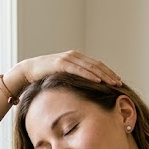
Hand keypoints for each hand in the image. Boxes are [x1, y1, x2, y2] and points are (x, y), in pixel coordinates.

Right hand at [4, 51, 121, 96]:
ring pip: (90, 67)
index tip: (118, 81)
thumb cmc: (45, 76)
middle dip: (109, 74)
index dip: (108, 72)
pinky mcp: (61, 63)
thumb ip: (73, 80)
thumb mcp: (63, 77)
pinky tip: (98, 81)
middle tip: (120, 83)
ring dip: (103, 75)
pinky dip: (89, 75)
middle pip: (97, 65)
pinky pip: (79, 70)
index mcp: (77, 58)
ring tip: (113, 83)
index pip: (96, 65)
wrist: (27, 70)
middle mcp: (74, 56)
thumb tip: (84, 91)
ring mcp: (68, 58)